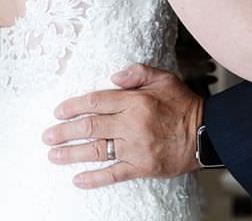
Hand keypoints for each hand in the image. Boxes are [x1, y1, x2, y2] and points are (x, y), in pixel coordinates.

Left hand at [43, 64, 203, 188]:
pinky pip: (113, 174)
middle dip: (64, 131)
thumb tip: (112, 76)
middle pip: (90, 127)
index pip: (96, 101)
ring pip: (96, 151)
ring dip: (71, 154)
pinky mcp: (141, 167)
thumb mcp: (164, 78)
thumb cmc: (182, 104)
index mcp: (135, 101)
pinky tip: (77, 180)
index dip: (73, 106)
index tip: (58, 112)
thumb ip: (137, 73)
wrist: (205, 133)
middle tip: (46, 136)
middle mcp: (131, 124)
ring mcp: (135, 148)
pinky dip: (94, 178)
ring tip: (52, 155)